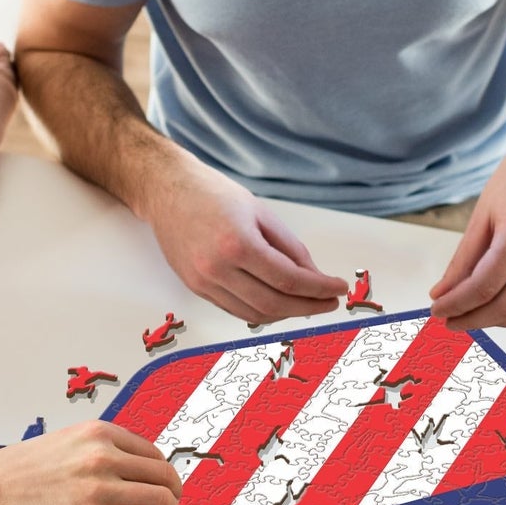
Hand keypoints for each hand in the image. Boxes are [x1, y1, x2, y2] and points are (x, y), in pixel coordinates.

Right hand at [0, 420, 182, 504]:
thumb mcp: (70, 440)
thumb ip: (103, 447)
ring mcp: (96, 488)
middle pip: (164, 475)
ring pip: (159, 500)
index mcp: (100, 433)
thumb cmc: (25, 468)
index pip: (153, 454)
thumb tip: (137, 466)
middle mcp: (103, 456)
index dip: (162, 474)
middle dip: (173, 494)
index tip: (160, 488)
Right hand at [144, 158, 346, 323]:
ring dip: (286, 313)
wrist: (167, 191)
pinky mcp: (195, 287)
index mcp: (238, 244)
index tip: (338, 289)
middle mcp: (217, 268)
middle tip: (329, 302)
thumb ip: (290, 247)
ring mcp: (203, 281)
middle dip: (308, 306)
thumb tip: (313, 276)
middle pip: (274, 303)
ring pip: (255, 314)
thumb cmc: (213, 194)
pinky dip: (261, 311)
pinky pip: (235, 310)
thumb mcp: (261, 212)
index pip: (289, 279)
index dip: (319, 288)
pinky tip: (278, 302)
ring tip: (307, 303)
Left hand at [429, 115, 505, 329]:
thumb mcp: (482, 213)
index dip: (455, 305)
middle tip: (448, 320)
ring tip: (468, 316)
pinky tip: (494, 305)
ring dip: (493, 321)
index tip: (437, 310)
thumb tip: (443, 291)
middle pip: (504, 307)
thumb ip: (463, 258)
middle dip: (471, 320)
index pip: (482, 288)